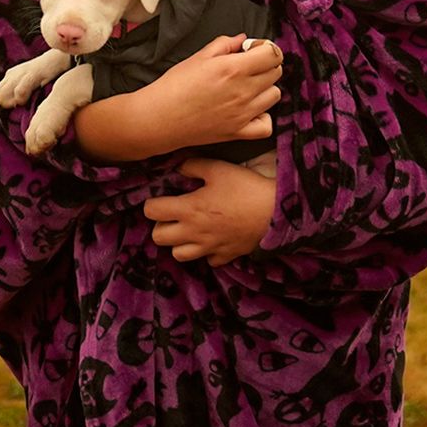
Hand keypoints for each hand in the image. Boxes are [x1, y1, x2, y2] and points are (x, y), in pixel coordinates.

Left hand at [142, 158, 275, 266]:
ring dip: (179, 243)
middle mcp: (194, 232)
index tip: (162, 198)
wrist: (275, 212)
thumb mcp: (219, 168)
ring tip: (189, 230)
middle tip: (173, 215)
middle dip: (161, 226)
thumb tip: (179, 168)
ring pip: (178, 255)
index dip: (152, 204)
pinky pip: (208, 260)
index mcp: (189, 209)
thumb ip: (193, 166)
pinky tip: (213, 239)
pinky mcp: (225, 256)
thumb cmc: (246, 187)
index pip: (151, 212)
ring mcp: (209, 248)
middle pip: (158, 238)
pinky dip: (207, 252)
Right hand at [150, 34, 282, 152]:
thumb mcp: (198, 56)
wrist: (159, 118)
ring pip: (275, 95)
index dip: (266, 49)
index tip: (254, 50)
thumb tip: (243, 39)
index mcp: (234, 68)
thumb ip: (224, 44)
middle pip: (275, 72)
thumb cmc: (175, 85)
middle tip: (248, 67)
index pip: (272, 54)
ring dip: (266, 88)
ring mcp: (243, 113)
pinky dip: (263, 117)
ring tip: (248, 87)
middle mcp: (243, 90)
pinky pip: (267, 125)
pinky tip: (250, 110)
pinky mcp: (238, 132)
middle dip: (266, 65)